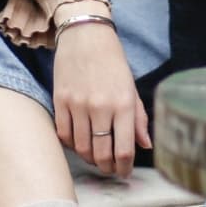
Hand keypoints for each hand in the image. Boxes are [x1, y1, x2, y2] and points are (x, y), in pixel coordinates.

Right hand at [51, 20, 151, 177]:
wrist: (85, 34)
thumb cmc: (112, 61)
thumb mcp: (131, 87)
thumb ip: (138, 118)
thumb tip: (145, 146)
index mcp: (123, 103)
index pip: (124, 150)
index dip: (124, 168)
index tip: (124, 172)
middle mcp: (101, 106)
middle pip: (101, 153)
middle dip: (107, 167)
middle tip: (109, 167)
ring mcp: (78, 104)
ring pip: (81, 148)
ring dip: (89, 158)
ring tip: (95, 156)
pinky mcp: (60, 100)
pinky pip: (64, 134)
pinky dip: (72, 144)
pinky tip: (79, 141)